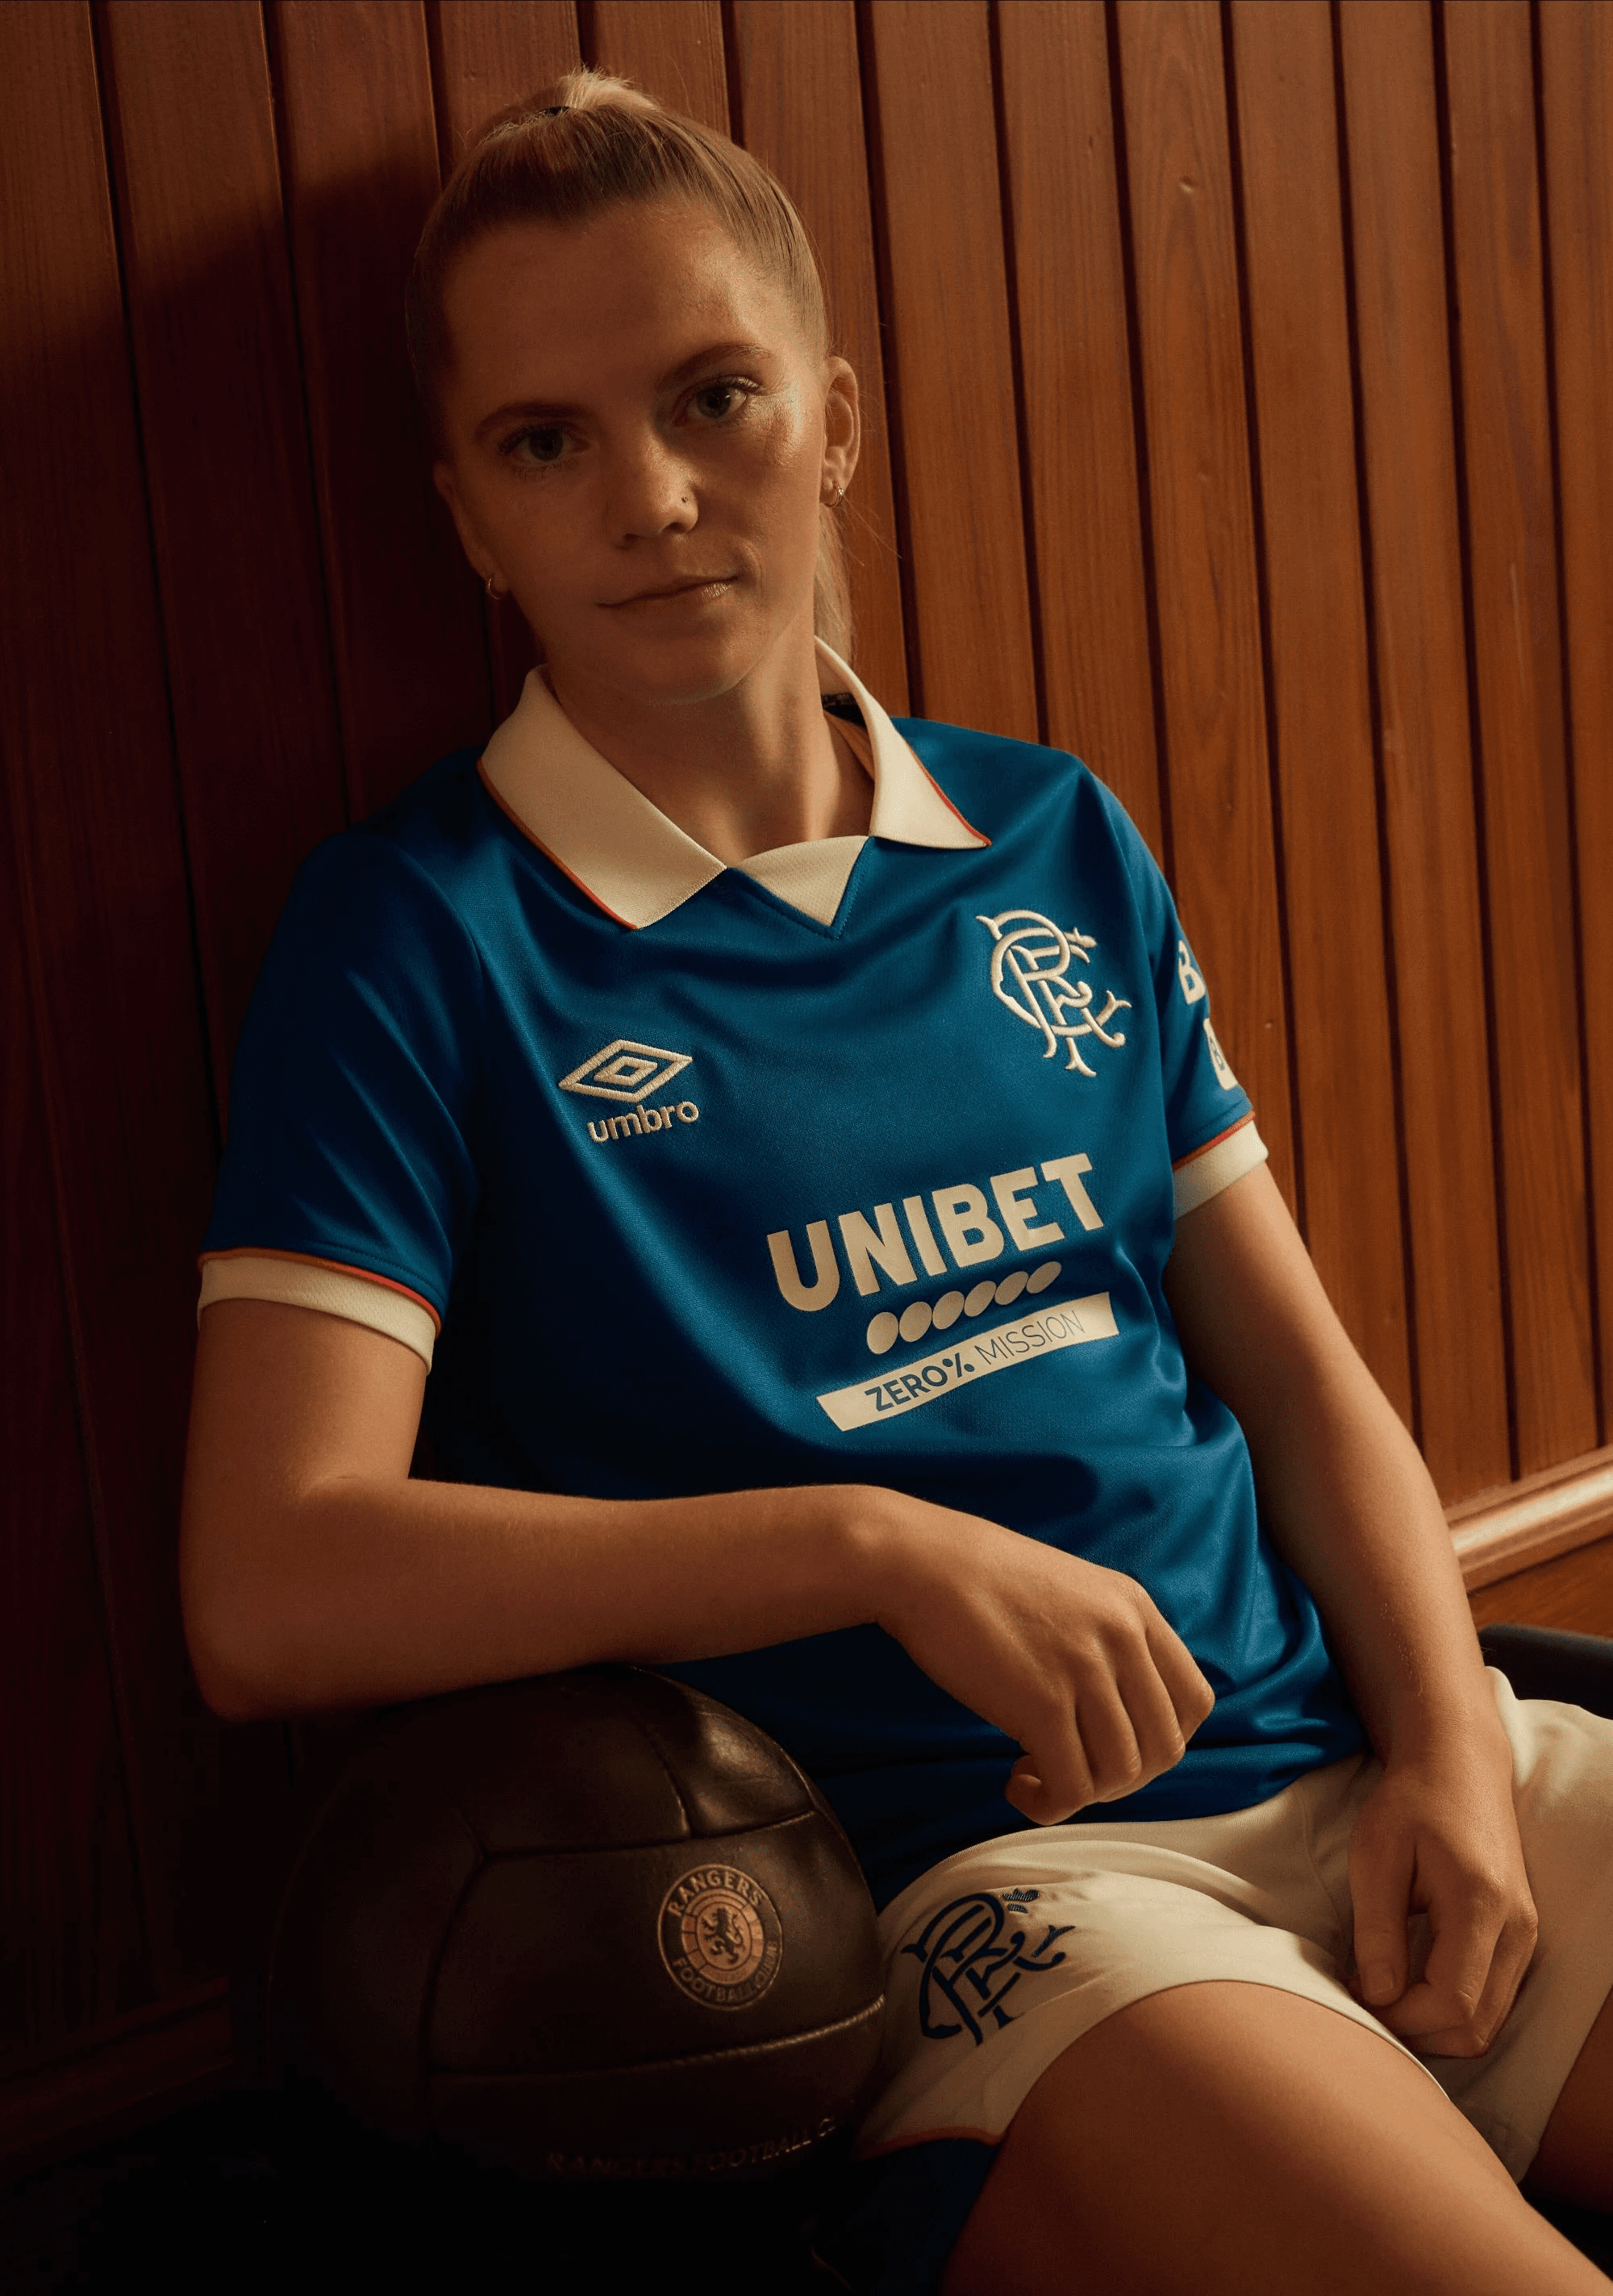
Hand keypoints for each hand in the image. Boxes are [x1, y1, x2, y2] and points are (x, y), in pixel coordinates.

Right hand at [868, 1492, 1214, 1822]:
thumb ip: (1106, 1639)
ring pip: (1121, 1773)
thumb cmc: (980, 1581)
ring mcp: (1085, 1670)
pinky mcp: (1041, 1703)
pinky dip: (1048, 1804)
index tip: (1114, 1744)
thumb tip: (1118, 1710)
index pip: (1194, 1701)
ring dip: (1081, 1791)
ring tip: (1035, 1774)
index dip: (1159, 1739)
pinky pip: (1070, 1786)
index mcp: (1134, 1608)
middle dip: (1122, 1777)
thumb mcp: (1071, 1592)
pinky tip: (1016, 1783)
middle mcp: (1121, 1637)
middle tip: (1072, 1768)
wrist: (921, 1562)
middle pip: (1165, 1747)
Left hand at [1346, 1731, 1537, 2055]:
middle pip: (1475, 2027)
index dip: (1400, 2017)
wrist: (1458, 1769)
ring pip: (1488, 2023)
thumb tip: (1378, 1996)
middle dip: (1415, 2032)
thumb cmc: (1410, 1804)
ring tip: (1381, 1994)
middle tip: (1363, 2002)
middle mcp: (1517, 1929)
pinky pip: (1493, 2001)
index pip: (1452, 2001)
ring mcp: (1526, 1937)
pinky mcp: (1521, 1939)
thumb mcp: (1375, 1855)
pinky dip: (1451, 2010)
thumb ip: (1377, 1930)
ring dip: (1433, 2027)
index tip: (1353, 1995)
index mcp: (1481, 1904)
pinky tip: (1409, 1985)